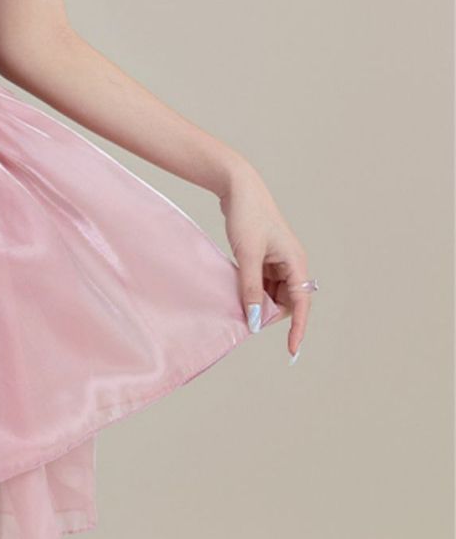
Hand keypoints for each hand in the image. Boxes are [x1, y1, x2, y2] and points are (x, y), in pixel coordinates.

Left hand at [217, 164, 312, 361]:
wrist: (238, 187)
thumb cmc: (247, 217)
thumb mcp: (247, 255)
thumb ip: (250, 288)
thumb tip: (255, 320)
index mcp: (296, 262)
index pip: (302, 303)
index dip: (298, 328)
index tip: (293, 350)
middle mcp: (291, 263)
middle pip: (286, 300)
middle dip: (269, 311)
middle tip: (246, 317)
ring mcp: (278, 260)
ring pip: (272, 291)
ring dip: (258, 300)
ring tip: (237, 302)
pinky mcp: (264, 256)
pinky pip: (262, 281)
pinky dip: (251, 288)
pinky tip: (236, 290)